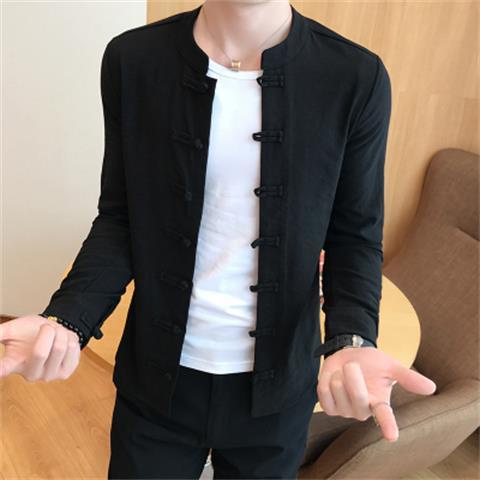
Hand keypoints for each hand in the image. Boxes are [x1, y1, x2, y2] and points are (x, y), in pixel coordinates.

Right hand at [0, 314, 80, 381]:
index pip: (2, 369)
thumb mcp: (13, 329)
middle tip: (45, 328)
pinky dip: (70, 338)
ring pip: (59, 347)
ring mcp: (48, 376)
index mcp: (12, 364)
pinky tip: (64, 343)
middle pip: (40, 352)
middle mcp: (29, 374)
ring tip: (55, 334)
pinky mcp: (65, 373)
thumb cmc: (31, 332)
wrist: (56, 332)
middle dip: (46, 332)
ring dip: (59, 333)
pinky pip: (72, 348)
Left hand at [317, 347, 436, 441]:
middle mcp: (363, 411)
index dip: (388, 425)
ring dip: (339, 374)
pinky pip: (323, 392)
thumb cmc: (371, 363)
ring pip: (338, 389)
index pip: (385, 417)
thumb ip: (407, 378)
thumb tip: (431, 387)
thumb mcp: (390, 366)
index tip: (392, 436)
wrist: (348, 356)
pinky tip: (333, 379)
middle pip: (357, 395)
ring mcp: (345, 411)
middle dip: (353, 373)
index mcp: (380, 403)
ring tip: (344, 373)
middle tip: (354, 366)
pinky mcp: (329, 407)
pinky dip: (326, 379)